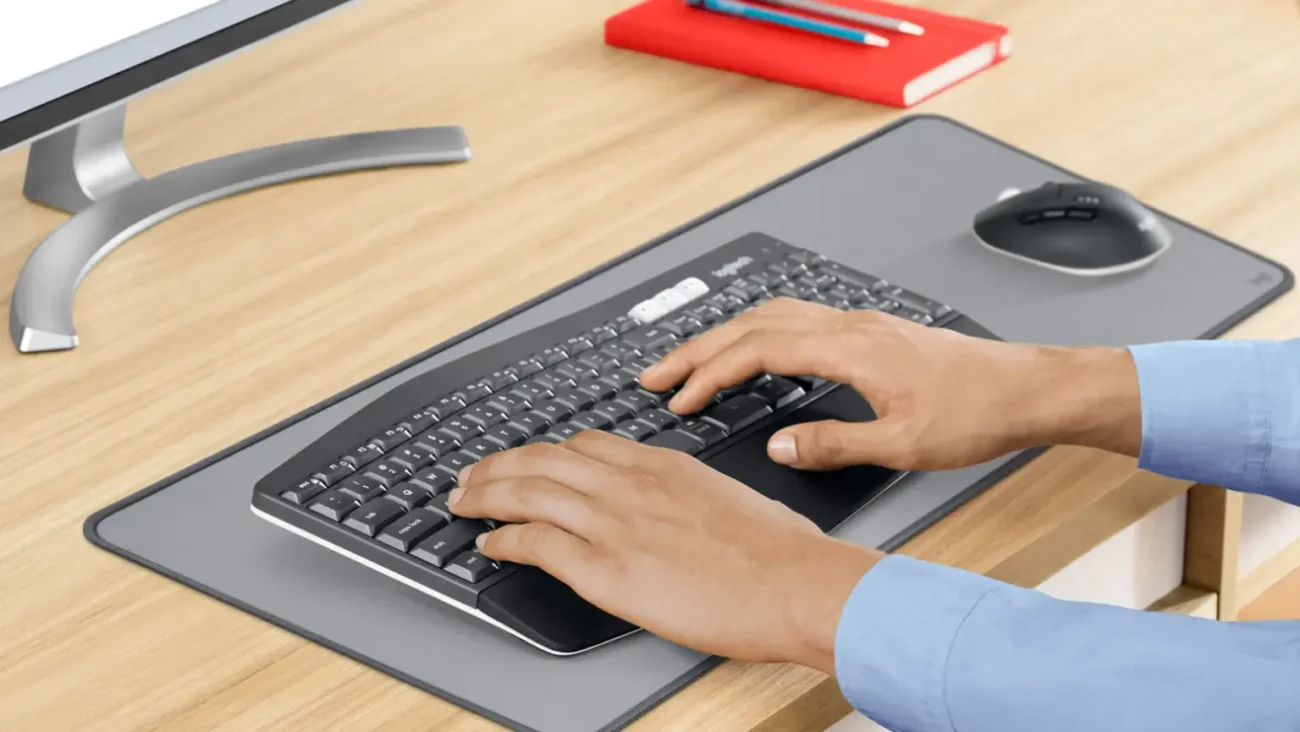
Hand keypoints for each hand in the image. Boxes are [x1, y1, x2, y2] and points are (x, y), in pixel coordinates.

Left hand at [448, 431, 880, 673]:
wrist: (795, 581)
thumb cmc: (778, 550)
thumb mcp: (726, 499)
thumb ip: (685, 497)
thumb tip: (670, 514)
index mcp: (662, 465)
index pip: (583, 445)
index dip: (543, 452)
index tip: (525, 460)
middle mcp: (630, 484)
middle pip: (543, 460)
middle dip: (498, 465)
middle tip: (471, 474)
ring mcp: (614, 522)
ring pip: (527, 492)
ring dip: (485, 495)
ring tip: (462, 501)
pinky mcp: (605, 567)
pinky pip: (535, 543)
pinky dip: (503, 539)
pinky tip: (488, 544)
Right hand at [639, 297, 1140, 470]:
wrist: (1026, 388)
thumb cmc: (976, 412)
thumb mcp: (901, 445)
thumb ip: (833, 444)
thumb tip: (781, 446)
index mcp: (850, 349)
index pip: (757, 351)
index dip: (709, 374)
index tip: (677, 397)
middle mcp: (849, 326)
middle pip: (754, 323)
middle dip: (698, 348)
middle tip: (656, 372)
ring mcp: (860, 324)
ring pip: (773, 315)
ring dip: (726, 336)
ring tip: (692, 361)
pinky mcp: (870, 331)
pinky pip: (797, 319)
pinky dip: (759, 332)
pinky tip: (757, 351)